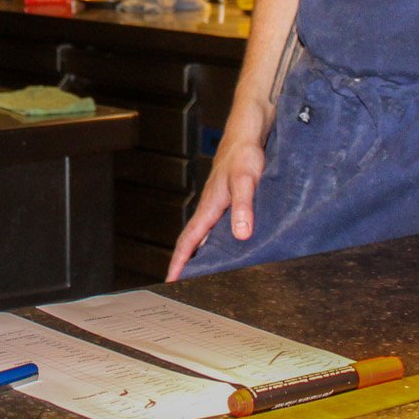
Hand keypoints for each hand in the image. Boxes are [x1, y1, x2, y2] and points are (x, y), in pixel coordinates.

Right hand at [165, 136, 266, 280]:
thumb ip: (243, 206)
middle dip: (187, 263)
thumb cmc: (244, 153)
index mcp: (210, 206)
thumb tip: (240, 234)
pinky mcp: (230, 199)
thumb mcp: (246, 180)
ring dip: (202, 253)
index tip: (171, 280)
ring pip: (207, 235)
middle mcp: (212, 208)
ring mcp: (220, 204)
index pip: (188, 240)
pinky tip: (230, 246)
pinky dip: (218, 240)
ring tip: (206, 273)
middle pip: (194, 241)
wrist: (247, 132)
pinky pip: (219, 226)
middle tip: (187, 286)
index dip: (179, 262)